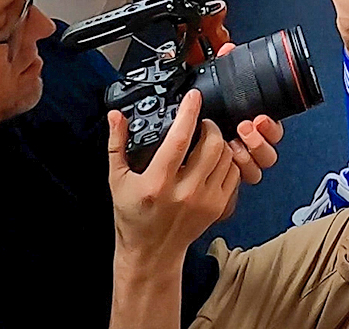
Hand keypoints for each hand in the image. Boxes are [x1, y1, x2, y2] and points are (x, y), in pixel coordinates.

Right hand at [108, 89, 239, 260]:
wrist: (151, 252)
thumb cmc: (132, 216)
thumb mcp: (117, 180)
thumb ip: (116, 145)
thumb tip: (115, 116)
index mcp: (157, 183)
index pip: (180, 139)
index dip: (189, 113)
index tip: (193, 97)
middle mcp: (184, 192)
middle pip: (212, 144)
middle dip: (209, 126)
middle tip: (201, 123)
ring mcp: (205, 200)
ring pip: (226, 156)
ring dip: (220, 142)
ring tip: (207, 140)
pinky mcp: (219, 206)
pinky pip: (234, 173)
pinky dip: (228, 160)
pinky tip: (214, 159)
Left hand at [213, 44, 284, 186]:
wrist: (187, 155)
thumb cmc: (207, 120)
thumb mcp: (217, 94)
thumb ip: (225, 71)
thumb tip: (228, 48)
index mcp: (253, 126)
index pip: (274, 130)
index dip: (271, 127)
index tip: (260, 117)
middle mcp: (251, 147)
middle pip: (271, 151)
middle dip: (261, 139)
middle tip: (246, 128)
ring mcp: (243, 163)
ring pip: (260, 167)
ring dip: (249, 155)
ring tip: (235, 145)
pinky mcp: (232, 178)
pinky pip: (244, 179)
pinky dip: (238, 171)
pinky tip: (226, 160)